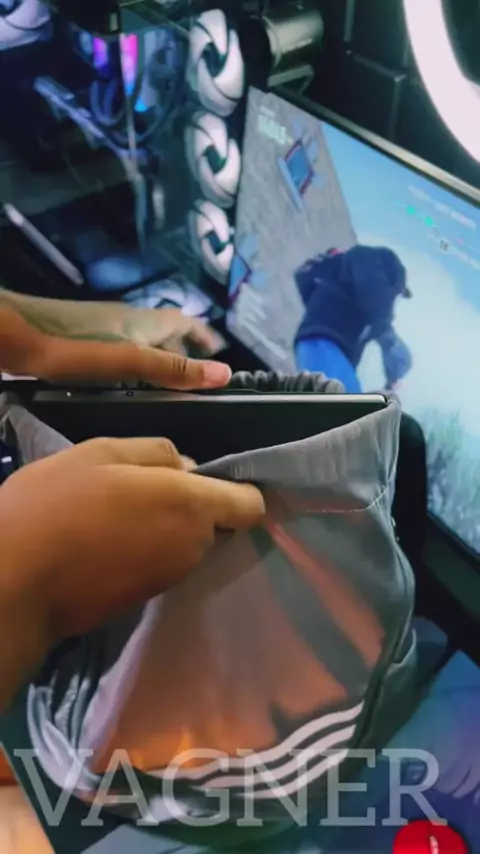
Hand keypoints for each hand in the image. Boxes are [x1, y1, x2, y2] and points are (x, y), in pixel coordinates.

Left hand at [0, 306, 230, 387]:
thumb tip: (223, 374)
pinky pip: (121, 351)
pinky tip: (126, 388)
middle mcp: (127, 320)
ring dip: (158, 359)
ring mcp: (104, 329)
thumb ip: (174, 369)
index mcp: (143, 322)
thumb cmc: (74, 349)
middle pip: (165, 332)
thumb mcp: (131, 362)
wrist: (18, 338)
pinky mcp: (84, 340)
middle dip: (183, 350)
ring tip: (166, 387)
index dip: (204, 335)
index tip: (219, 353)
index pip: (185, 323)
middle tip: (196, 377)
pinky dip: (134, 366)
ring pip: (142, 342)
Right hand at [0, 437, 264, 708]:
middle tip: (139, 488)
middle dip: (190, 503)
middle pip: (213, 520)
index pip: (251, 504)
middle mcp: (192, 546)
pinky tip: (108, 540)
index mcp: (190, 505)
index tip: (217, 477)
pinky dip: (146, 549)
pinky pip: (161, 562)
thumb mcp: (101, 453)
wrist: (14, 583)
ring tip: (117, 513)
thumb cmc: (56, 505)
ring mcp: (171, 576)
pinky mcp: (146, 598)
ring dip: (165, 526)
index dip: (242, 488)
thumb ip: (156, 453)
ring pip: (185, 541)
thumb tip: (188, 467)